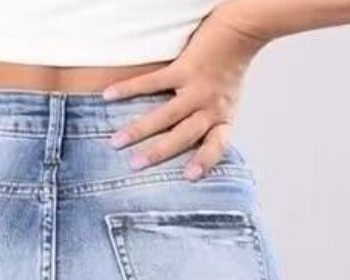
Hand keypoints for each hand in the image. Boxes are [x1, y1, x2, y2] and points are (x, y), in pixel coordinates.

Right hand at [102, 11, 267, 179]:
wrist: (238, 33)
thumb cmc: (230, 72)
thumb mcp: (227, 105)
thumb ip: (210, 125)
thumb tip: (183, 150)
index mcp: (222, 120)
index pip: (216, 146)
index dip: (204, 161)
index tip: (189, 176)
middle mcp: (210, 108)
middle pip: (182, 135)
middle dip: (157, 152)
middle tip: (134, 165)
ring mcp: (196, 88)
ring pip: (166, 114)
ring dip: (140, 129)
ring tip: (117, 141)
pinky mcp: (183, 68)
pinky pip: (153, 82)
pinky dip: (130, 88)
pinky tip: (110, 95)